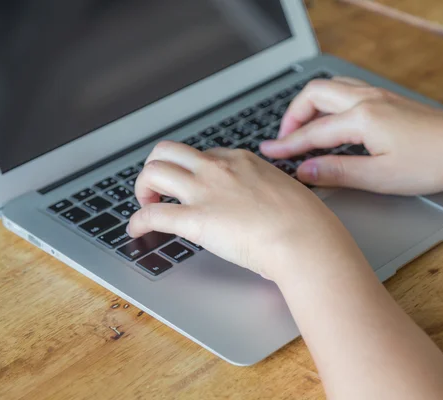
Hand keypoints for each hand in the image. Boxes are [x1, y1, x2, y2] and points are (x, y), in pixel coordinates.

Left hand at [127, 142, 363, 282]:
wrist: (305, 238)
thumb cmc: (305, 221)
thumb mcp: (285, 190)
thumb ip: (266, 190)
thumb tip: (264, 204)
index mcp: (240, 160)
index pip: (202, 155)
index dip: (190, 171)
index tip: (189, 185)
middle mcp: (218, 169)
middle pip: (167, 152)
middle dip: (156, 169)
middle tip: (158, 190)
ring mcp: (204, 191)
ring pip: (153, 173)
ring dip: (142, 190)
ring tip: (146, 207)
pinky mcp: (195, 220)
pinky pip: (151, 215)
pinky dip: (137, 223)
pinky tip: (137, 232)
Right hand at [260, 77, 442, 194]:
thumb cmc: (432, 163)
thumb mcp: (380, 177)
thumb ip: (337, 172)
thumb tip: (305, 170)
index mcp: (362, 118)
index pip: (312, 132)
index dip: (287, 145)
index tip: (269, 154)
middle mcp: (367, 100)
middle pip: (314, 94)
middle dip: (293, 115)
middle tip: (285, 139)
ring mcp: (378, 96)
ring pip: (330, 88)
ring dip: (310, 106)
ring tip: (303, 130)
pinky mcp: (388, 100)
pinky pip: (346, 92)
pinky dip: (329, 104)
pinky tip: (332, 122)